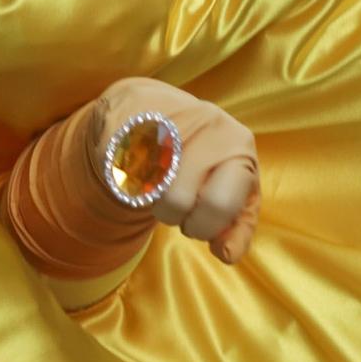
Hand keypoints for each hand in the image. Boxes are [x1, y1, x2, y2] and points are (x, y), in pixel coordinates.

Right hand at [92, 77, 260, 263]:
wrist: (158, 107)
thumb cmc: (205, 157)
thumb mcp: (233, 187)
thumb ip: (238, 225)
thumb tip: (227, 254)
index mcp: (239, 146)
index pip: (221, 205)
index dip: (205, 227)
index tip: (200, 223)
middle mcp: (206, 128)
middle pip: (179, 202)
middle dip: (177, 220)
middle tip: (180, 212)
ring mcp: (166, 121)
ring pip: (147, 193)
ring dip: (151, 204)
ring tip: (161, 188)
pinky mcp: (127, 122)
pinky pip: (121, 175)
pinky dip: (127, 184)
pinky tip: (138, 171)